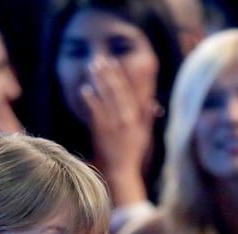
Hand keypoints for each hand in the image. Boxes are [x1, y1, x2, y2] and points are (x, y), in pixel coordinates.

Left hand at [80, 56, 155, 205]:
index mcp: (136, 117)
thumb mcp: (145, 135)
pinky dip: (90, 99)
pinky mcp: (102, 130)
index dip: (121, 76)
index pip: (128, 91)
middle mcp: (125, 117)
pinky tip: (85, 89)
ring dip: (98, 80)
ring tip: (92, 68)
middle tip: (100, 60)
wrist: (122, 170)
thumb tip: (153, 102)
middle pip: (116, 90)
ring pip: (105, 96)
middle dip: (108, 73)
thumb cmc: (133, 153)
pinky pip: (95, 110)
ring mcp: (113, 123)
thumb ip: (148, 117)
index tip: (115, 64)